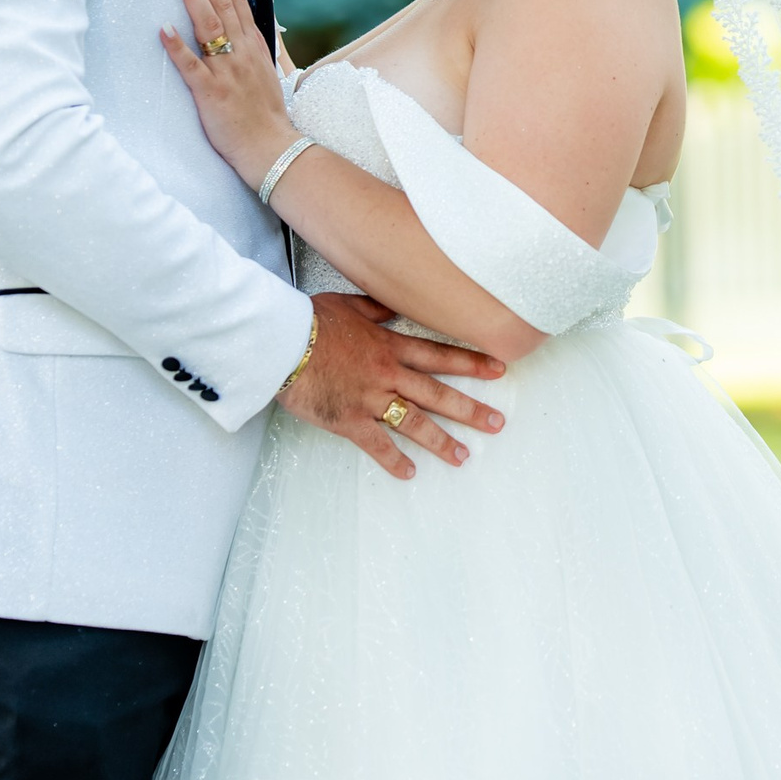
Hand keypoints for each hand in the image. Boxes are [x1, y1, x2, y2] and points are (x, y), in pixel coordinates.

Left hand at [161, 0, 292, 185]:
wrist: (272, 147)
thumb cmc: (265, 114)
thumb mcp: (264, 72)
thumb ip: (251, 47)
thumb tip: (241, 26)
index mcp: (252, 46)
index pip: (237, 0)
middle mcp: (240, 52)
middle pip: (222, 4)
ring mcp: (226, 70)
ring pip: (209, 26)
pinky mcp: (210, 92)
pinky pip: (191, 66)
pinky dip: (177, 47)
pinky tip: (164, 28)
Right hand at [280, 293, 506, 478]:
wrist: (281, 342)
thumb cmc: (310, 321)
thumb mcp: (349, 305)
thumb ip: (376, 310)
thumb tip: (394, 307)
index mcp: (390, 346)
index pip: (440, 356)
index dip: (472, 363)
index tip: (499, 370)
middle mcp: (388, 374)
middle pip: (438, 394)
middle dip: (471, 409)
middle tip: (497, 423)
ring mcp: (371, 399)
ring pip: (415, 422)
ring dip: (441, 441)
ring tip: (463, 457)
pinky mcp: (349, 420)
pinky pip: (376, 444)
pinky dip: (393, 460)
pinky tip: (410, 473)